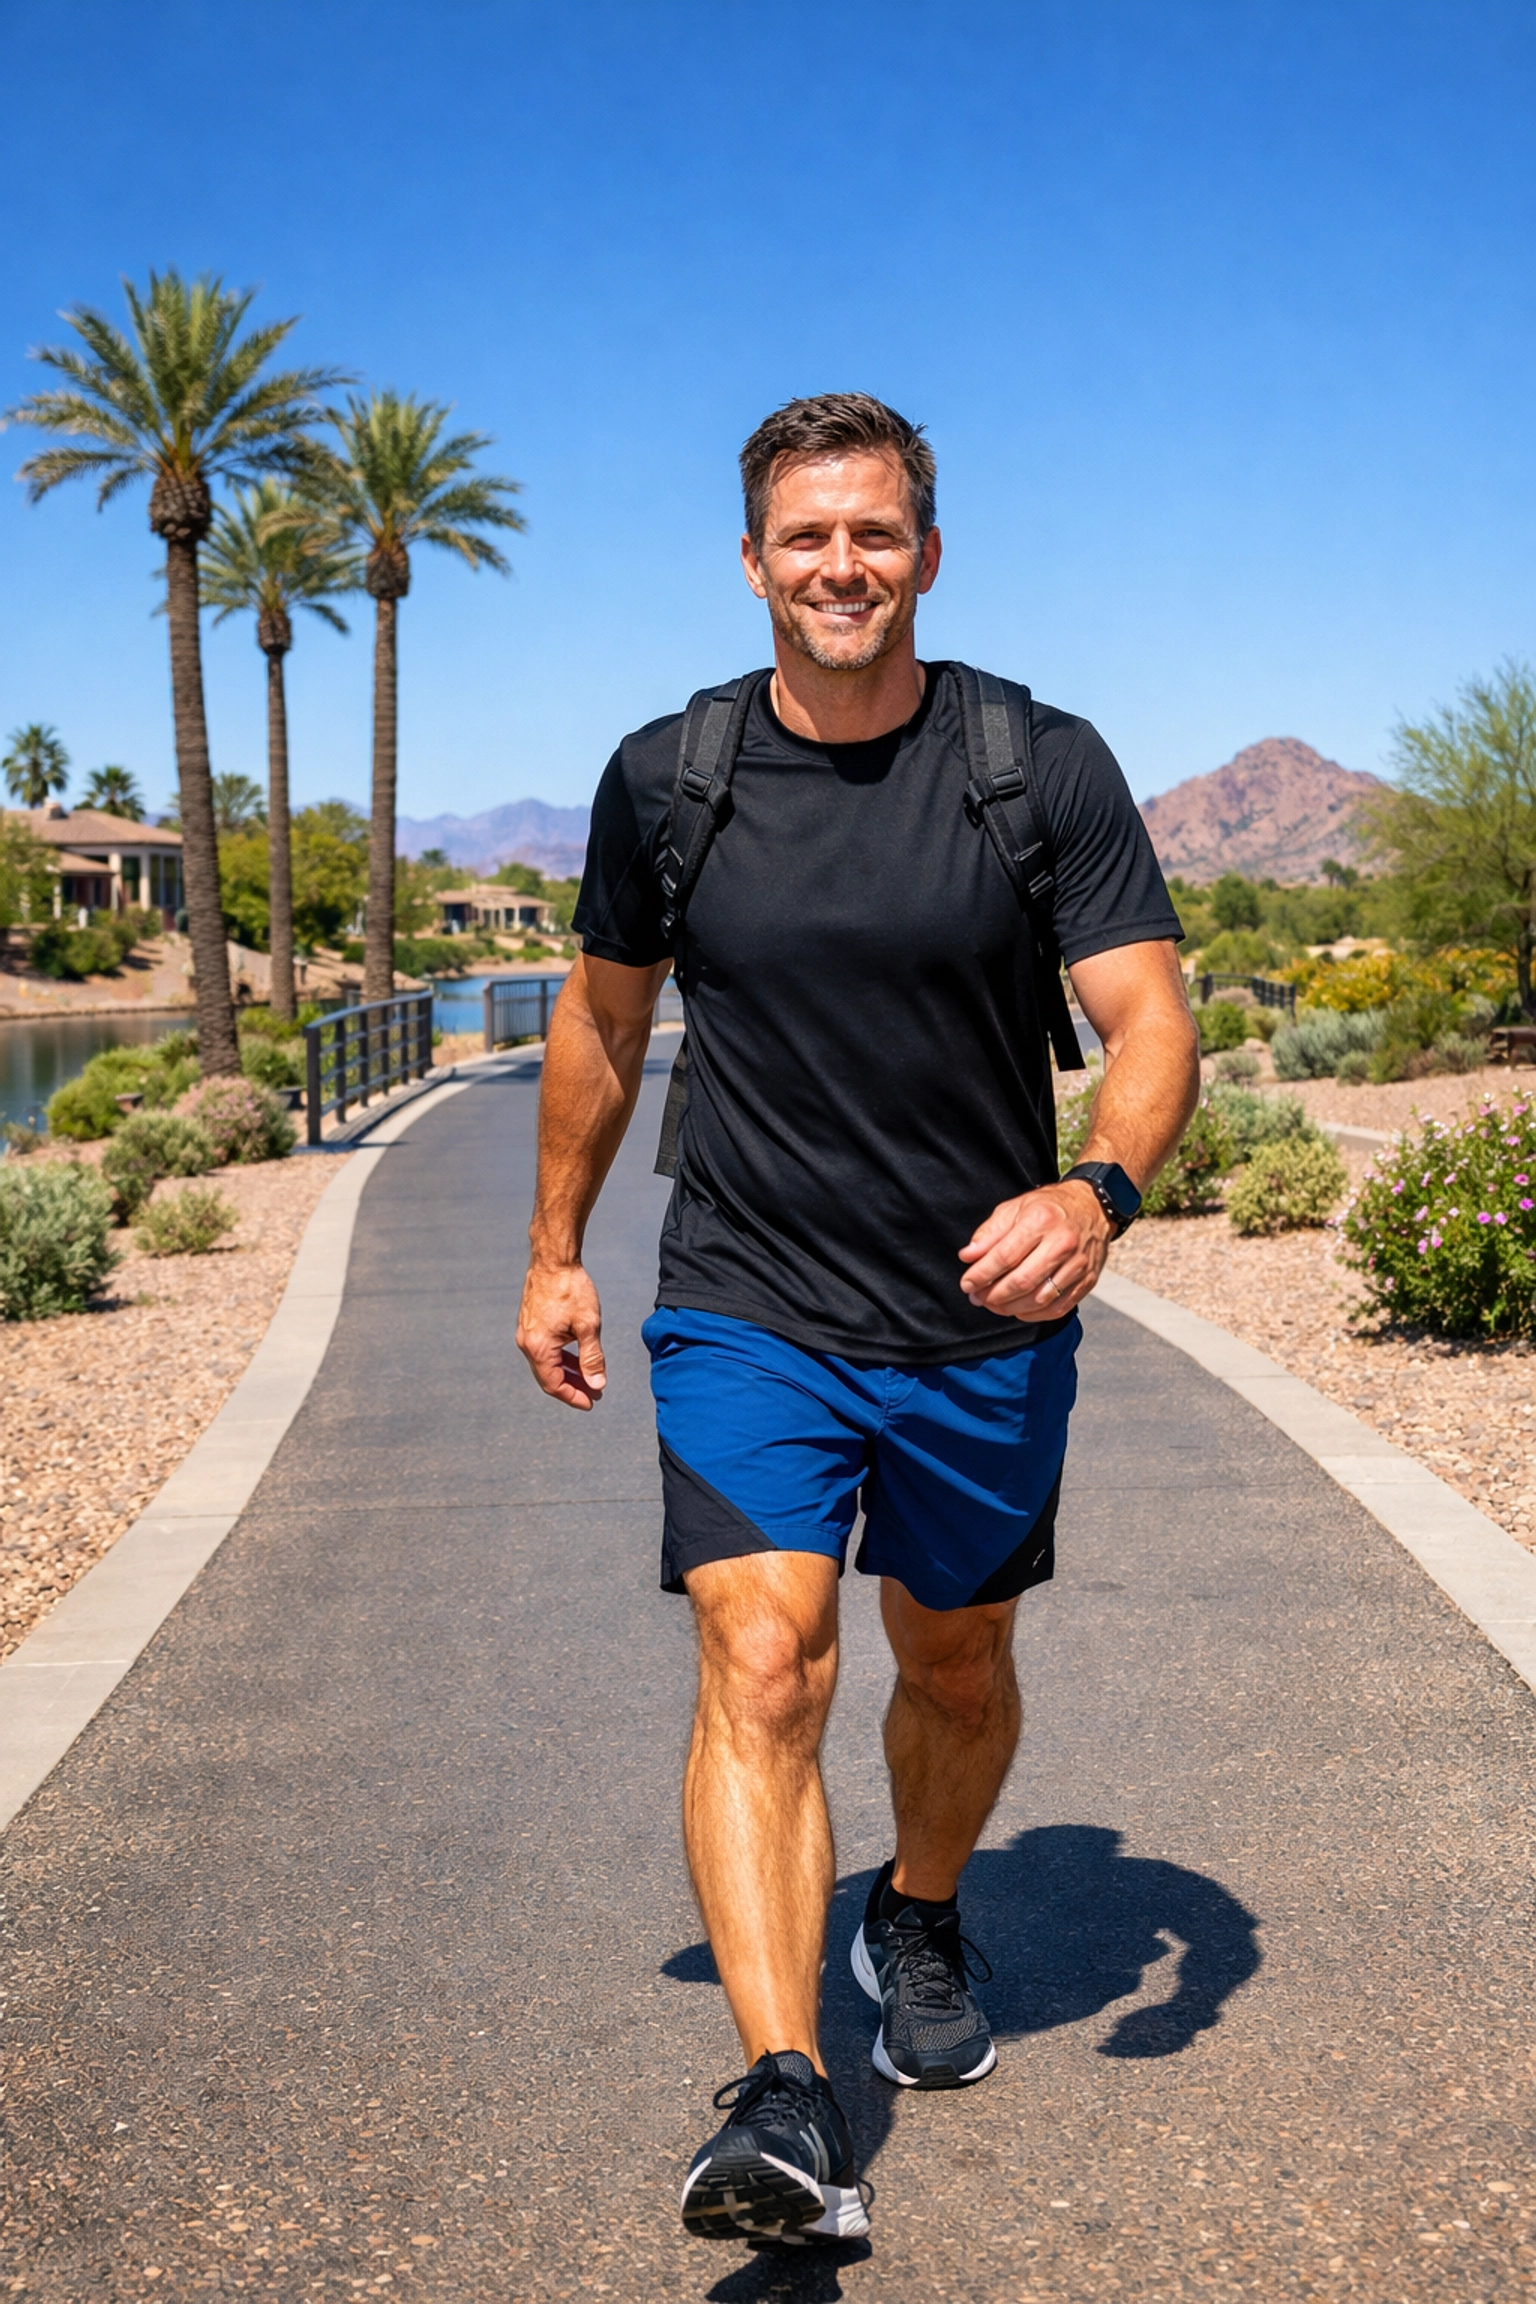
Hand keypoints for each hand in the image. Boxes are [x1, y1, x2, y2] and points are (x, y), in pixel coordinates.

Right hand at [517, 1258, 607, 1409]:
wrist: (553, 1259)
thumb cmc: (571, 1289)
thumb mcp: (588, 1325)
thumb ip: (592, 1358)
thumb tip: (597, 1384)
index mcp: (539, 1347)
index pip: (554, 1385)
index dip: (573, 1396)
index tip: (591, 1402)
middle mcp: (527, 1343)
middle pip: (548, 1377)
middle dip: (573, 1387)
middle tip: (594, 1393)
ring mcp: (526, 1333)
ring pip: (547, 1363)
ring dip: (568, 1373)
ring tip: (590, 1379)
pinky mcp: (530, 1323)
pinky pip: (545, 1350)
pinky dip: (561, 1358)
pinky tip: (577, 1359)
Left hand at [957, 1180, 1110, 1321]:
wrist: (1093, 1207)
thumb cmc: (1049, 1208)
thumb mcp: (1015, 1208)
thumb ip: (989, 1233)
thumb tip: (968, 1256)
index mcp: (1041, 1220)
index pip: (1004, 1256)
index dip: (981, 1274)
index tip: (967, 1284)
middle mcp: (1062, 1243)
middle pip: (1021, 1281)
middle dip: (993, 1295)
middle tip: (978, 1297)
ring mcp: (1078, 1264)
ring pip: (1038, 1299)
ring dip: (1010, 1308)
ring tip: (994, 1304)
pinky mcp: (1088, 1281)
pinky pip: (1058, 1308)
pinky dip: (1034, 1314)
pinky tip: (1019, 1309)